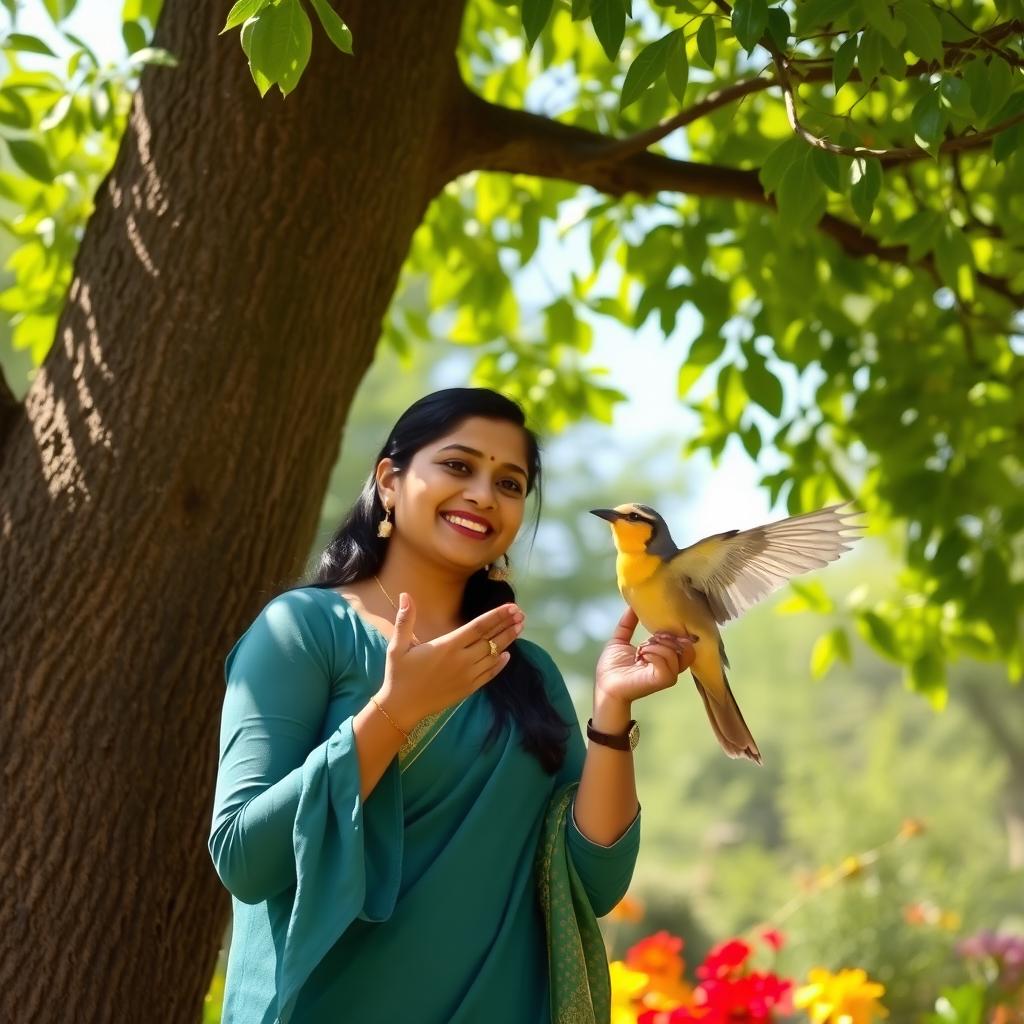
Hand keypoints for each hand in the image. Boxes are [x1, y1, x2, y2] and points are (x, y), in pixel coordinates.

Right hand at [376, 593, 523, 730]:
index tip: (511, 607)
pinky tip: (507, 656)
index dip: (497, 616)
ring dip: (507, 641)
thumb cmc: (399, 674)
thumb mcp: (397, 646)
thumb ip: (405, 620)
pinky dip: (499, 664)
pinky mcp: (468, 689)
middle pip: (490, 639)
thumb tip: (406, 595)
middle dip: (507, 625)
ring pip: (493, 655)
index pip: (479, 627)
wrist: (402, 707)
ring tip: (519, 628)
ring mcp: (467, 676)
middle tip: (522, 614)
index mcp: (447, 646)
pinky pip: (489, 674)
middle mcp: (461, 660)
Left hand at [594, 606, 695, 707]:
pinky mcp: (661, 679)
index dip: (676, 632)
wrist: (605, 684)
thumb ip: (628, 623)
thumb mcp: (621, 640)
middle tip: (649, 639)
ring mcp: (667, 674)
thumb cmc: (613, 667)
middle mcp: (670, 666)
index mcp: (665, 658)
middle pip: (685, 646)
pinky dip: (652, 654)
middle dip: (666, 636)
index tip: (658, 629)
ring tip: (641, 650)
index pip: (686, 644)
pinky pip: (666, 662)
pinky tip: (640, 656)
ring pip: (674, 651)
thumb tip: (632, 604)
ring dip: (655, 645)